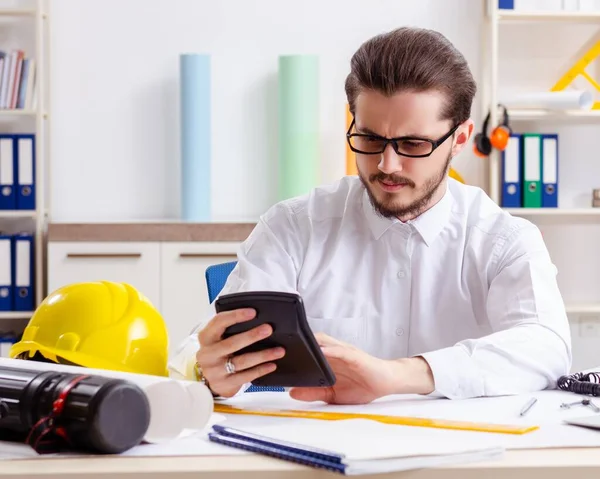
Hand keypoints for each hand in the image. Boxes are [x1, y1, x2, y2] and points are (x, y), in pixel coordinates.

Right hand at [195, 308, 284, 396]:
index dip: (236, 316)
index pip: (219, 322)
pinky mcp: (224, 384)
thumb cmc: (218, 352)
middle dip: (252, 336)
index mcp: (206, 337)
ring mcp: (215, 371)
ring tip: (278, 350)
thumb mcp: (217, 338)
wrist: (209, 378)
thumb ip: (229, 329)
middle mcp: (208, 354)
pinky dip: (260, 370)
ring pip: (241, 362)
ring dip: (262, 355)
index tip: (252, 312)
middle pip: (232, 343)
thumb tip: (256, 319)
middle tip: (268, 329)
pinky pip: (246, 376)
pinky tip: (271, 365)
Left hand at [289, 333, 434, 404]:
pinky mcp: (354, 355)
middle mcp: (333, 352)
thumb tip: (291, 392)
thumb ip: (313, 393)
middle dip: (294, 342)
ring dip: (309, 342)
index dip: (290, 349)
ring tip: (293, 343)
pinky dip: (329, 350)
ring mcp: (343, 351)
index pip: (305, 351)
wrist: (387, 382)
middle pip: (310, 343)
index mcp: (326, 360)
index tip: (271, 350)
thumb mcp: (333, 395)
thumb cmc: (362, 385)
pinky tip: (320, 351)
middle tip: (276, 342)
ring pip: (322, 343)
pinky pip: (340, 351)